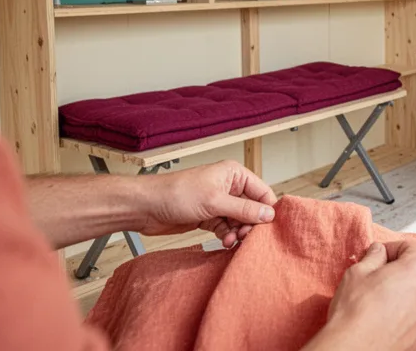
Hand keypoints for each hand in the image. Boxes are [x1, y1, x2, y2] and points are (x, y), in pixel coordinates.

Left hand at [140, 160, 277, 247]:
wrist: (146, 207)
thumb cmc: (176, 194)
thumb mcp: (215, 202)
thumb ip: (244, 209)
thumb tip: (268, 215)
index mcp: (234, 174)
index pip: (262, 192)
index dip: (267, 210)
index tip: (268, 228)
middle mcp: (229, 187)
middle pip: (252, 209)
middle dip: (250, 224)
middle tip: (244, 237)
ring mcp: (218, 202)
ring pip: (239, 221)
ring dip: (237, 232)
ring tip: (230, 240)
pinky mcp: (209, 216)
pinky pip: (226, 227)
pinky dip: (226, 235)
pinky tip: (223, 241)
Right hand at [306, 241, 415, 350]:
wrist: (356, 350)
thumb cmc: (355, 313)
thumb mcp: (357, 272)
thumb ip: (373, 256)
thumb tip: (379, 251)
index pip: (411, 247)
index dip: (392, 248)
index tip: (380, 255)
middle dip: (398, 272)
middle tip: (376, 279)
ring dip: (403, 294)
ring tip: (379, 302)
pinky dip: (405, 314)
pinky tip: (385, 319)